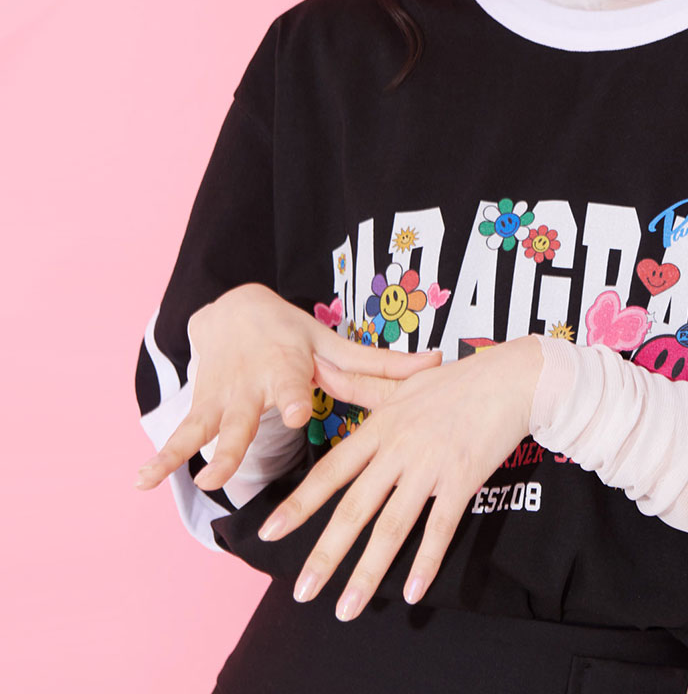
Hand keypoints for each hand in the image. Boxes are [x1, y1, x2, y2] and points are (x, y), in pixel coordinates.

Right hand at [134, 282, 441, 491]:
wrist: (233, 309)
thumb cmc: (295, 335)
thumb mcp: (334, 346)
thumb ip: (383, 364)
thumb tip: (442, 362)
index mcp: (287, 367)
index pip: (291, 384)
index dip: (294, 396)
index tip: (297, 409)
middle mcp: (253, 384)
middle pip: (246, 415)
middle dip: (239, 437)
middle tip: (229, 465)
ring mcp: (224, 397)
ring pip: (211, 428)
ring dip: (202, 454)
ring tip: (199, 480)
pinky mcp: (202, 406)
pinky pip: (180, 434)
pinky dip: (161, 457)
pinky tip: (142, 481)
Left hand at [256, 334, 543, 618]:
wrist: (510, 378)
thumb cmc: (455, 382)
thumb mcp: (401, 381)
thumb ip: (359, 385)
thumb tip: (320, 369)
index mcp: (380, 427)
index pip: (331, 471)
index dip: (300, 502)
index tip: (270, 531)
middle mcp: (398, 449)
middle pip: (354, 508)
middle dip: (325, 553)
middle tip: (302, 591)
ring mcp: (430, 465)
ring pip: (392, 526)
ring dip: (368, 572)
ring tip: (346, 609)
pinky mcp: (462, 478)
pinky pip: (440, 526)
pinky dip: (425, 561)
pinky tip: (411, 593)